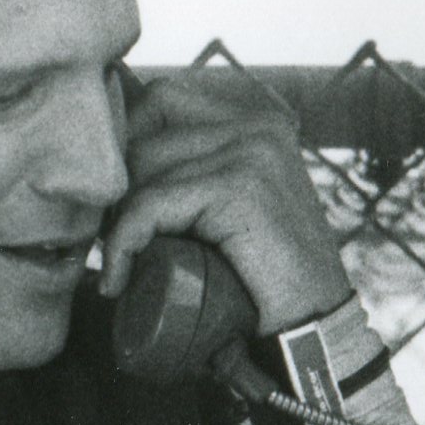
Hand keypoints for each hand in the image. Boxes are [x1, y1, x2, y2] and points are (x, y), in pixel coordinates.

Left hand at [97, 70, 354, 334]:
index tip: (115, 201)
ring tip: (117, 263)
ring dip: (116, 222)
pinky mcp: (238, 188)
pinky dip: (123, 244)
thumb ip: (198, 174)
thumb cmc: (265, 279)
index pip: (162, 99)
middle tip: (110, 240)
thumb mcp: (231, 210)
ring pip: (141, 169)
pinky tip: (117, 279)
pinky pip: (150, 205)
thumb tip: (115, 166)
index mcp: (259, 123)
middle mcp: (258, 127)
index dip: (125, 144)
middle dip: (116, 189)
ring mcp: (251, 152)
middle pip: (146, 132)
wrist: (314, 325)